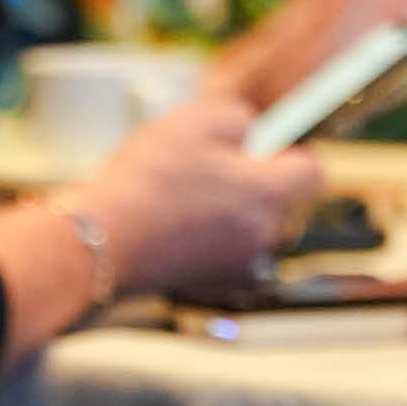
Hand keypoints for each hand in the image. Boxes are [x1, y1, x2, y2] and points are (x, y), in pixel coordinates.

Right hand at [67, 96, 323, 294]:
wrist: (93, 242)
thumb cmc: (143, 183)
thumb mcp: (198, 118)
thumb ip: (241, 118)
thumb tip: (251, 130)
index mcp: (272, 195)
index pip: (313, 171)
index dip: (289, 152)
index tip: (263, 146)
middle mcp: (264, 238)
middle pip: (281, 204)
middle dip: (257, 185)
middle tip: (210, 170)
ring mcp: (237, 268)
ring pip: (250, 231)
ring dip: (230, 215)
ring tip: (185, 200)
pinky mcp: (208, 287)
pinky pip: (223, 256)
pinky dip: (207, 242)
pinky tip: (172, 228)